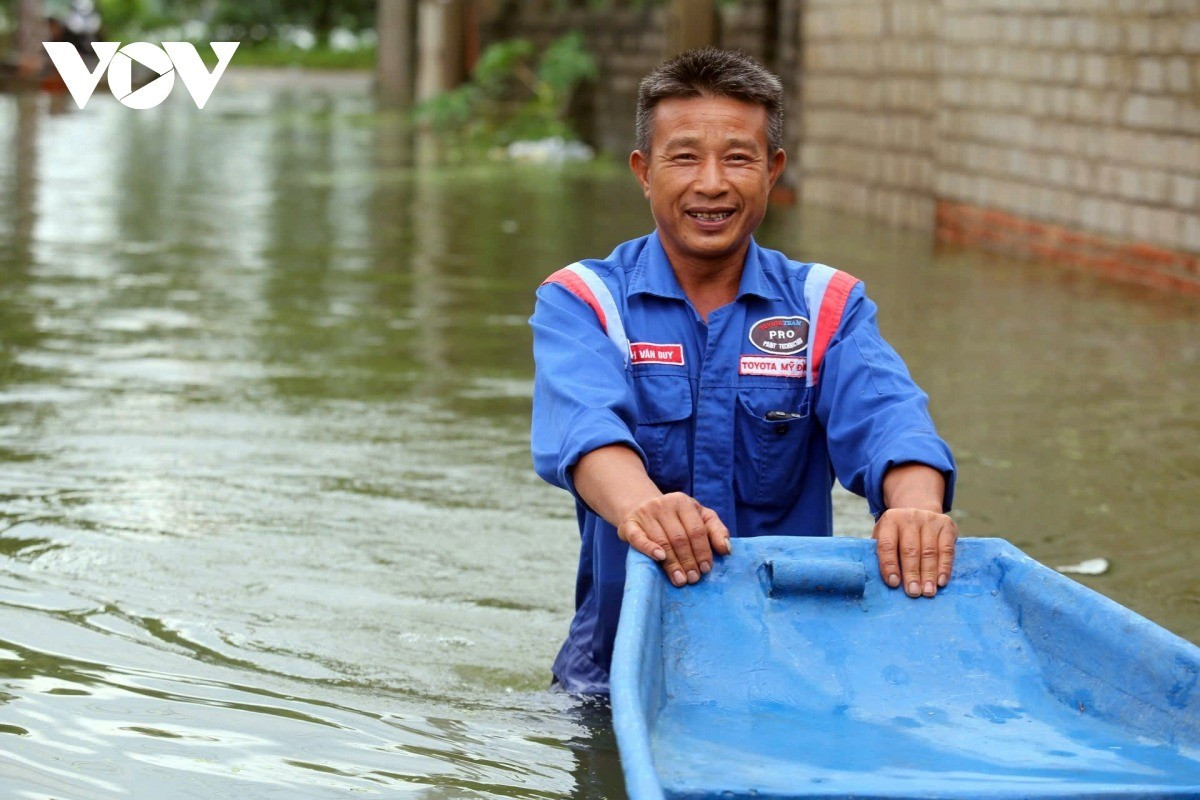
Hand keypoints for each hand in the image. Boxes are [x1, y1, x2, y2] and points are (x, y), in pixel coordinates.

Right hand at [617, 492, 731, 587]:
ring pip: (662, 541)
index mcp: (683, 502)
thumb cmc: (674, 517)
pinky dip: (649, 548)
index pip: (696, 530)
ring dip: (673, 563)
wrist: (639, 506)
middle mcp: (663, 505)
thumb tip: (726, 550)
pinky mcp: (629, 525)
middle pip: (680, 538)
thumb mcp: (698, 516)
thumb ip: (715, 530)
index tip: (706, 569)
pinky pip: (639, 538)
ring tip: (680, 579)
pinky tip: (659, 558)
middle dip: (689, 561)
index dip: (703, 551)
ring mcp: (645, 514)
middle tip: (694, 579)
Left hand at [873, 507, 957, 597]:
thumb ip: (882, 554)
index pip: (887, 545)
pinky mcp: (946, 525)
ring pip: (929, 551)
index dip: (889, 565)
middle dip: (912, 574)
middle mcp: (909, 517)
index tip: (893, 583)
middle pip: (910, 550)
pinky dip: (945, 567)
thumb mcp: (884, 535)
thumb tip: (888, 582)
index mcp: (889, 520)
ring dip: (929, 574)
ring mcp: (929, 519)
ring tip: (928, 592)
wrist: (919, 509)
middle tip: (913, 592)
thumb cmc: (898, 533)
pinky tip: (941, 581)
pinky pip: (946, 549)